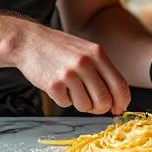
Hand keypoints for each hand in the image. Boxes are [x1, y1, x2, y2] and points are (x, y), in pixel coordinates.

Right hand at [13, 23, 130, 114]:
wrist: (29, 41)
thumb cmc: (61, 49)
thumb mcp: (87, 51)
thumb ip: (103, 71)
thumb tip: (117, 100)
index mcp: (98, 54)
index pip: (120, 85)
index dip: (122, 102)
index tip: (119, 109)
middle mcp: (85, 63)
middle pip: (104, 101)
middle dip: (100, 108)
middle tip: (92, 104)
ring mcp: (68, 74)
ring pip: (85, 106)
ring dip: (80, 103)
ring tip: (70, 88)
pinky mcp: (53, 85)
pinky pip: (66, 104)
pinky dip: (63, 99)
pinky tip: (57, 85)